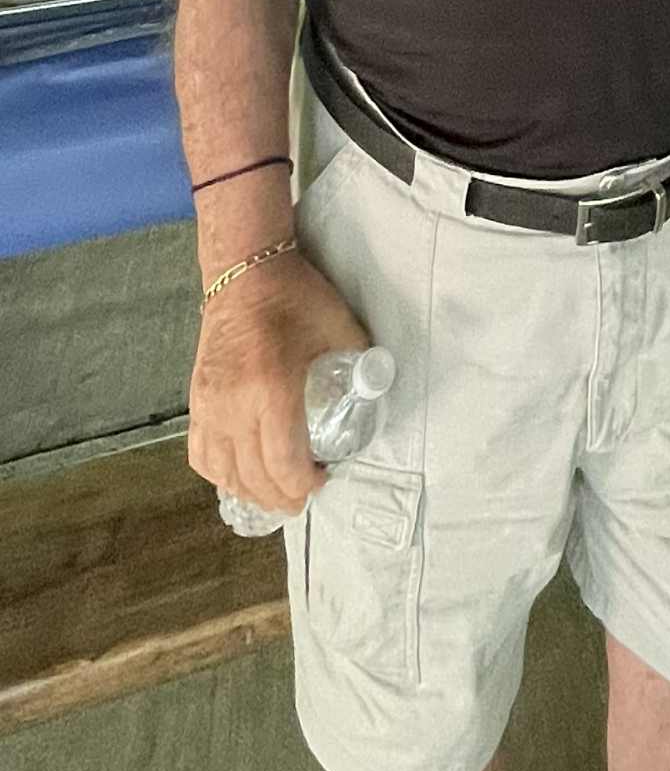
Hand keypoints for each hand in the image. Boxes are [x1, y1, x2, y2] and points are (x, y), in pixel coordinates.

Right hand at [188, 250, 368, 515]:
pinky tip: (242, 475)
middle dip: (283, 496)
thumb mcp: (340, 329)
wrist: (244, 273)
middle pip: (253, 476)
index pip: (283, 462)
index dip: (305, 484)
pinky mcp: (196, 401)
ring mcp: (209, 405)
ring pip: (223, 472)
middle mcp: (233, 404)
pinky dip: (221, 474)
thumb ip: (359, 369)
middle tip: (306, 495)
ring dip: (252, 492)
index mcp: (271, 388)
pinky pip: (201, 454)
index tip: (323, 479)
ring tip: (278, 491)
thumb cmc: (296, 298)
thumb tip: (373, 399)